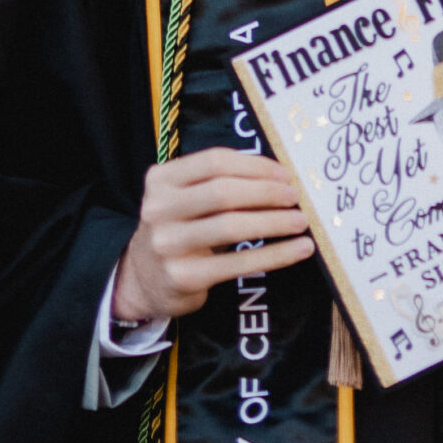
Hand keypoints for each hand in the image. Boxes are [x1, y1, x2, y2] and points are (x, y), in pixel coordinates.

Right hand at [112, 149, 312, 323]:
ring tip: (300, 222)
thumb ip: (216, 184)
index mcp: (161, 180)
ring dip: (274, 222)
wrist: (142, 280)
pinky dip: (274, 255)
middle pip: (223, 192)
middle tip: (295, 198)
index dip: (254, 166)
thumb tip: (278, 178)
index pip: (214, 162)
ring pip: (231, 226)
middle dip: (266, 193)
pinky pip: (238, 263)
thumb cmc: (177, 230)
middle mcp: (158, 209)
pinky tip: (297, 250)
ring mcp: (168, 244)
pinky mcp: (182, 277)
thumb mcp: (182, 198)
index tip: (283, 175)